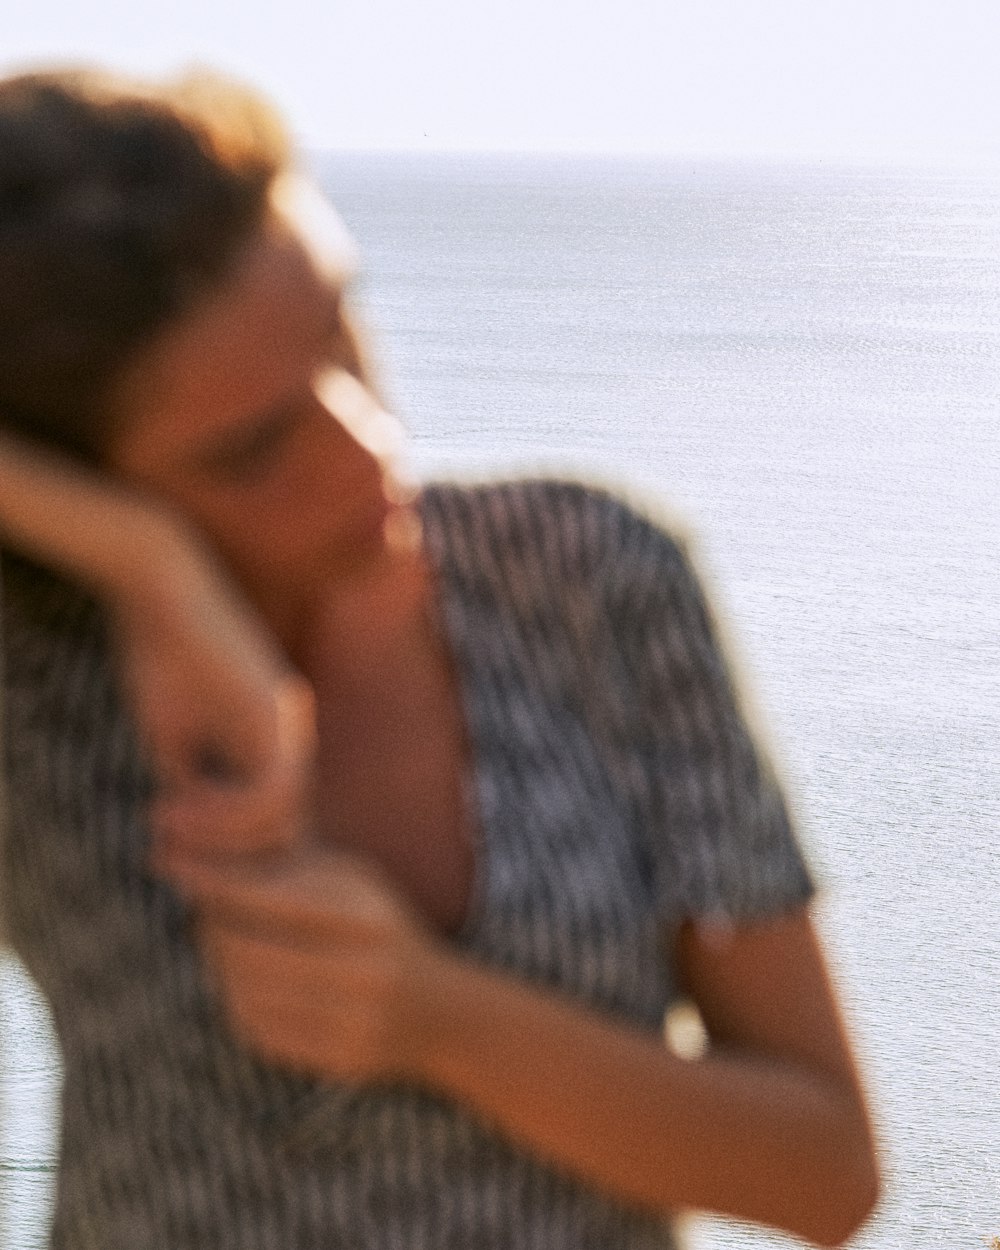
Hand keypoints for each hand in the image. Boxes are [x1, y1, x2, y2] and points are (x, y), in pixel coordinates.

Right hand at [112, 528, 316, 858]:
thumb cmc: (160, 652)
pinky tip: (176, 805)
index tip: (170, 851)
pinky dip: (225, 813)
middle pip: (289, 827)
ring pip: (284, 816)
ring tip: (165, 827)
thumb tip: (193, 841)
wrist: (160, 587)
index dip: (230, 849)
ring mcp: (291, 722)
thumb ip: (192, 782)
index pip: (275, 818)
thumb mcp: (173, 734)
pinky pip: (271, 789)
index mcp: (274, 739)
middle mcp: (293, 733)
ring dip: (222, 838)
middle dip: (231, 856)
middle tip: (167, 855)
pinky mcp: (276, 711)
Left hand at [156, 840, 445, 1082]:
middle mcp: (363, 968)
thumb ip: (294, 863)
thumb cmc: (380, 930)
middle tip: (201, 913)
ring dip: (221, 967)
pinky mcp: (339, 1059)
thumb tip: (215, 846)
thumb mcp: (355, 883)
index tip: (178, 870)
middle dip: (213, 928)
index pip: (272, 898)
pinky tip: (243, 984)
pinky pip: (261, 1030)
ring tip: (222, 946)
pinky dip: (239, 1003)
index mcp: (366, 915)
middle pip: (251, 949)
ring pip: (248, 992)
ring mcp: (353, 1018)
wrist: (440, 1012)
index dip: (218, 885)